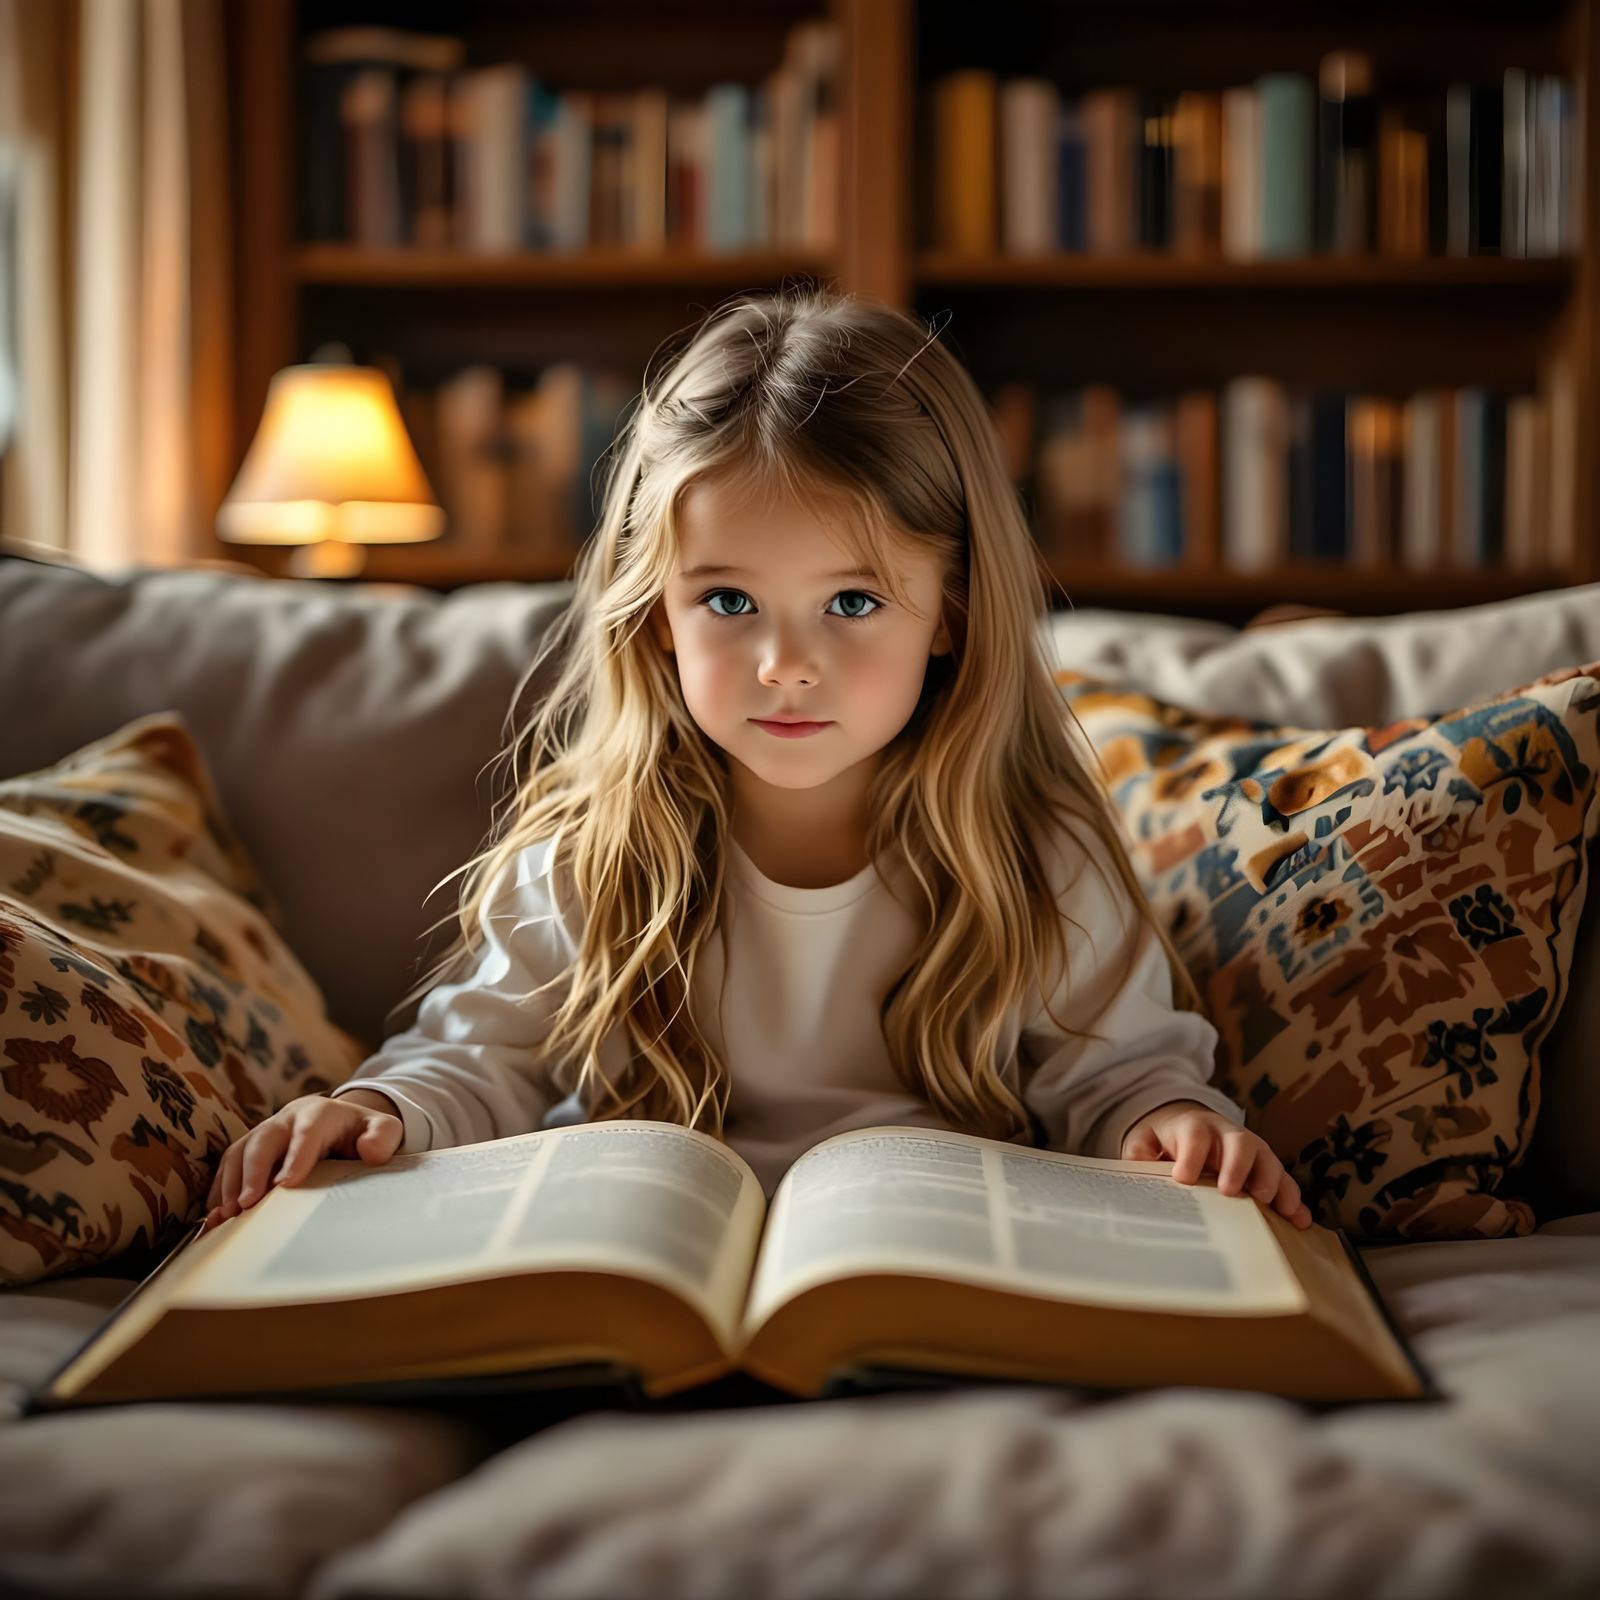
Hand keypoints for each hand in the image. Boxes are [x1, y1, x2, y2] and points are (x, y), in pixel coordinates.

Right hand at [203, 1092, 403, 1229]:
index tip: (286, 1185)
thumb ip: (382, 1136)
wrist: (339, 1122)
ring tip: (227, 1215)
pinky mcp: (249, 1149)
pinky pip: (227, 1166)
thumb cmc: (361, 1131)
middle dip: (253, 1172)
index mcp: (319, 1114)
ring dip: (230, 1183)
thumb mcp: (383, 1129)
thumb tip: (370, 1152)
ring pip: (239, 1152)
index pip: (306, 1134)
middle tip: (247, 1204)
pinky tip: (216, 1216)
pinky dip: (219, 1190)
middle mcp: (286, 1120)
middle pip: (263, 1140)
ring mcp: (264, 1133)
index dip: (295, 1157)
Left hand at [1120, 1099, 1312, 1228]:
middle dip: (1237, 1166)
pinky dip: (1292, 1199)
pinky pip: (1284, 1181)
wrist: (1187, 1124)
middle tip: (1230, 1191)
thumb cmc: (1165, 1139)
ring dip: (1272, 1181)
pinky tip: (1298, 1220)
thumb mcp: (1144, 1140)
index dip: (1191, 1154)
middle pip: (1239, 1142)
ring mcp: (1250, 1150)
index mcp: (1193, 1127)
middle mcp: (1226, 1135)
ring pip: (1267, 1159)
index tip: (1183, 1178)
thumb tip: (1136, 1167)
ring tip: (1272, 1204)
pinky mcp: (1265, 1168)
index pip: (1193, 1135)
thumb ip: (1139, 1152)